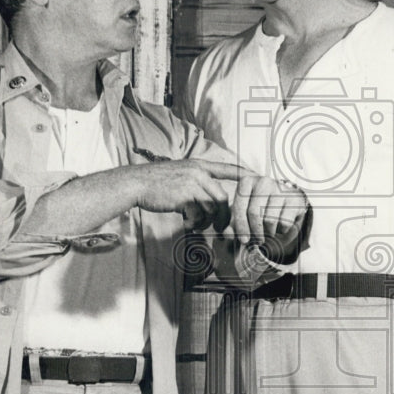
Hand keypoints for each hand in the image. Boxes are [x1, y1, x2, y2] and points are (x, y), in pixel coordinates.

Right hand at [134, 158, 252, 230]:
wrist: (137, 183)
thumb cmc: (155, 182)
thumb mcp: (179, 174)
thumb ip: (195, 182)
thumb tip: (209, 202)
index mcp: (198, 165)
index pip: (226, 168)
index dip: (242, 173)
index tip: (256, 176)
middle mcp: (198, 172)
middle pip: (222, 197)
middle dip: (223, 216)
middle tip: (218, 228)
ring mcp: (191, 183)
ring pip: (211, 208)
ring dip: (205, 221)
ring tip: (194, 224)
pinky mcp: (184, 196)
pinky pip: (199, 214)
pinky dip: (194, 223)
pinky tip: (185, 223)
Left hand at [230, 175, 310, 262]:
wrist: (288, 203)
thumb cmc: (262, 209)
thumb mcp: (245, 215)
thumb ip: (233, 225)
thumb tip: (226, 235)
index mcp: (246, 182)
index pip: (240, 207)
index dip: (240, 226)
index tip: (243, 240)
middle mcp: (263, 181)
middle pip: (254, 213)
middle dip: (255, 232)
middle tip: (258, 241)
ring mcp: (280, 188)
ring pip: (269, 220)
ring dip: (269, 232)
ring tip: (270, 230)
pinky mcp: (294, 198)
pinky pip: (284, 223)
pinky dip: (281, 230)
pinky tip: (281, 225)